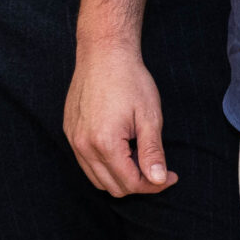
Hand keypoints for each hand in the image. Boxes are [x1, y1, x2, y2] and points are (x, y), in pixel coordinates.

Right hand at [66, 38, 177, 195]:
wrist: (103, 53)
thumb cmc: (130, 80)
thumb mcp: (149, 117)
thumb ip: (153, 152)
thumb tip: (158, 180)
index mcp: (105, 143)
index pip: (131, 183)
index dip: (155, 185)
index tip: (171, 176)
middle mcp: (83, 145)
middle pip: (113, 187)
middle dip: (139, 184)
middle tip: (157, 168)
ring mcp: (73, 138)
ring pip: (96, 178)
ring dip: (120, 177)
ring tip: (138, 156)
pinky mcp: (69, 130)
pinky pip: (85, 162)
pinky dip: (104, 165)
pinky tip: (121, 147)